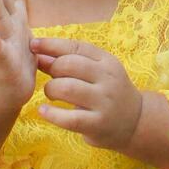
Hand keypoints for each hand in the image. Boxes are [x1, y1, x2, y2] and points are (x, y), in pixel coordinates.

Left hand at [30, 37, 144, 150]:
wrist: (135, 122)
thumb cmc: (107, 93)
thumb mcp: (95, 73)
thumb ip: (68, 63)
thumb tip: (38, 53)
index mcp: (107, 62)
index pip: (76, 47)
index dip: (52, 44)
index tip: (33, 45)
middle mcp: (108, 79)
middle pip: (69, 65)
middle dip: (53, 69)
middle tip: (52, 79)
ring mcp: (104, 102)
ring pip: (67, 88)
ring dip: (50, 89)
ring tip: (51, 94)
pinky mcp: (98, 124)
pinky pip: (69, 118)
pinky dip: (51, 114)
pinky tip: (43, 111)